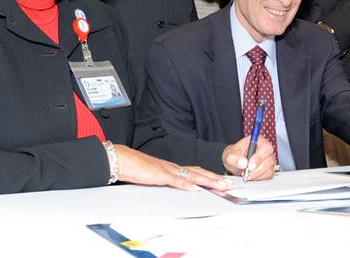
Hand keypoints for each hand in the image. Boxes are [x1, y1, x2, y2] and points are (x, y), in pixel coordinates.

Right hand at [113, 144, 231, 191]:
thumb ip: (164, 180)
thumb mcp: (153, 176)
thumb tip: (175, 187)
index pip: (195, 172)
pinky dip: (187, 185)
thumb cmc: (134, 167)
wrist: (121, 159)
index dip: (209, 176)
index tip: (221, 181)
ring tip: (220, 186)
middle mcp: (173, 167)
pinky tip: (196, 189)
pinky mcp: (159, 175)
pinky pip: (175, 181)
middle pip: (198, 172)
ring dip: (208, 181)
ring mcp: (167, 170)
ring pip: (192, 176)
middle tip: (228, 184)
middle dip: (215, 179)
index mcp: (172, 168)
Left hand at [222, 135, 276, 180]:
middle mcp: (266, 150)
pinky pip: (268, 175)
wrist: (234, 163)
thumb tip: (243, 163)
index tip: (249, 166)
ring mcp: (269, 160)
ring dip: (257, 174)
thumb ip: (235, 158)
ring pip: (269, 169)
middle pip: (269, 159)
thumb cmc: (234, 156)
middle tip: (247, 173)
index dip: (259, 158)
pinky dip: (259, 178)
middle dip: (257, 169)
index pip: (266, 148)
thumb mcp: (229, 155)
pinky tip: (251, 176)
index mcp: (259, 140)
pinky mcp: (269, 169)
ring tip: (247, 175)